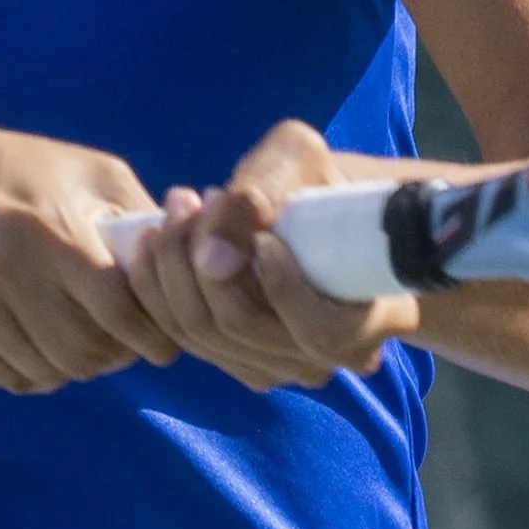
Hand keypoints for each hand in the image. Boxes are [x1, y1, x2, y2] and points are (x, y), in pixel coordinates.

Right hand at [0, 123, 179, 390]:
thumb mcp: (75, 167)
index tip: (162, 338)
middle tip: (123, 342)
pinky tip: (38, 343)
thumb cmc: (4, 171)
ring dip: (76, 366)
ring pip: (49, 372)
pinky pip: (9, 377)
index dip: (151, 332)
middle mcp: (8, 273)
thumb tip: (184, 251)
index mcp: (51, 230)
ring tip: (81, 338)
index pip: (120, 309)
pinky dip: (35, 372)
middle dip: (116, 355)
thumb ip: (134, 209)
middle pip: (86, 352)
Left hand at [120, 121, 421, 391]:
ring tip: (178, 206)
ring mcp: (276, 367)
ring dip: (173, 263)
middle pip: (241, 326)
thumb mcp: (303, 160)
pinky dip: (158, 284)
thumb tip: (214, 255)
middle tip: (190, 199)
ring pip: (201, 332)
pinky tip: (163, 236)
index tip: (262, 231)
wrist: (312, 216)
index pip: (320, 331)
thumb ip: (270, 187)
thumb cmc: (315, 181)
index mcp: (369, 319)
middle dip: (198, 257)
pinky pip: (177, 334)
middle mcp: (323, 359)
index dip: (283, 285)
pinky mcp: (233, 360)